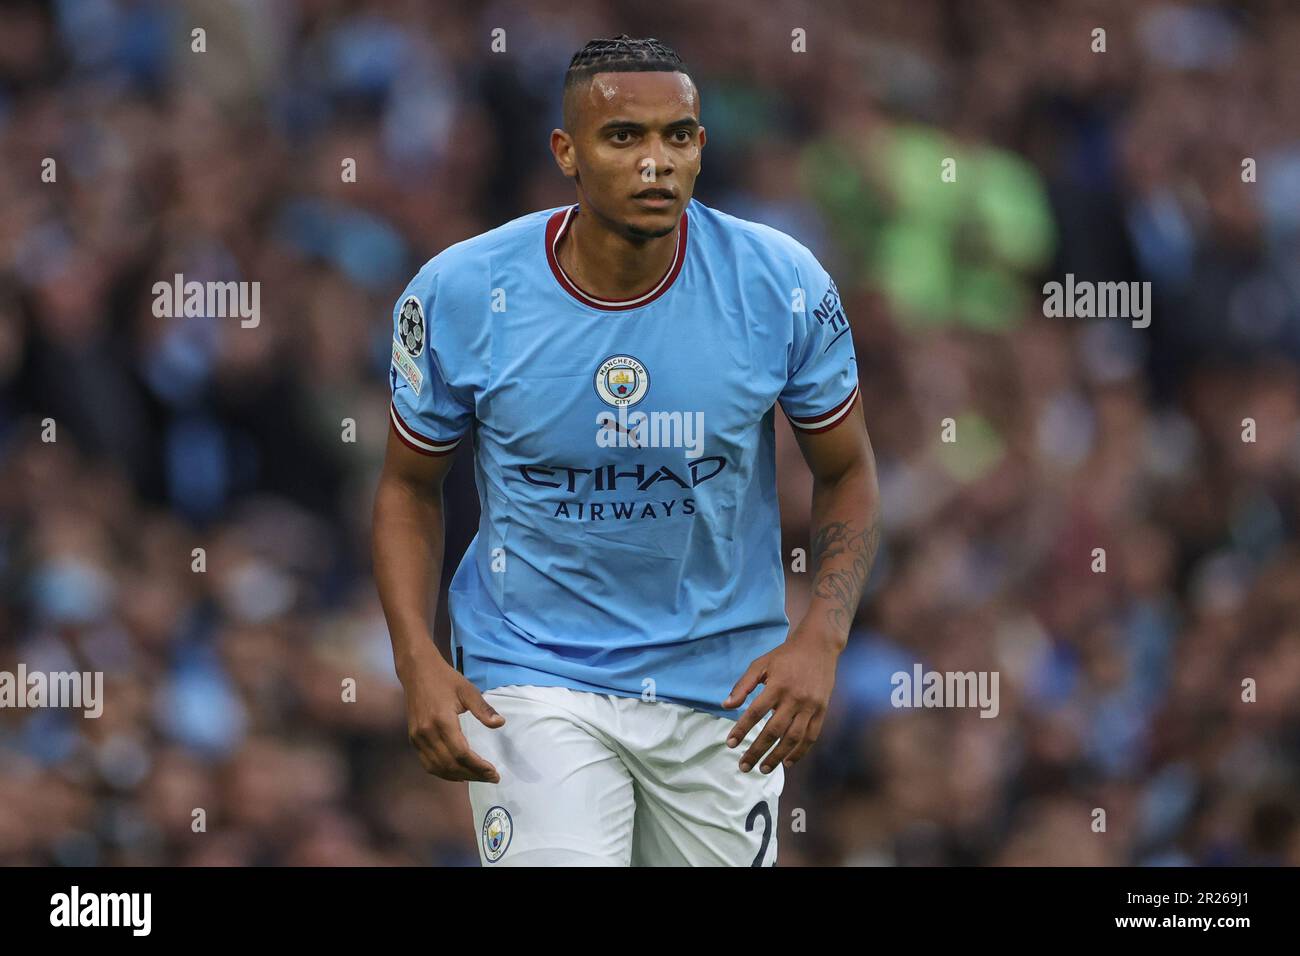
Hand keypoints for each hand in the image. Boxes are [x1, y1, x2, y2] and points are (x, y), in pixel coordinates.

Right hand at [398, 647, 504, 781]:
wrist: (417, 671)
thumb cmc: (445, 679)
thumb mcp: (468, 690)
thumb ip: (483, 709)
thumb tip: (500, 724)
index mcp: (442, 721)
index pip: (462, 753)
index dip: (478, 767)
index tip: (494, 773)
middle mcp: (427, 733)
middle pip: (451, 765)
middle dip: (473, 775)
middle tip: (491, 778)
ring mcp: (417, 738)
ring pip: (438, 768)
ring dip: (459, 777)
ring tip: (477, 777)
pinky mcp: (413, 739)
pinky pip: (427, 763)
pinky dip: (443, 773)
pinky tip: (457, 774)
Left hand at [721, 624, 840, 773]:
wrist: (818, 647)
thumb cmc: (785, 656)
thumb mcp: (761, 664)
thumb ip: (743, 685)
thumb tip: (726, 705)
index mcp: (777, 685)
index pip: (755, 712)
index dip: (741, 729)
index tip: (730, 744)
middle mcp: (794, 698)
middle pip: (773, 731)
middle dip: (757, 751)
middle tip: (743, 767)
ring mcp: (810, 706)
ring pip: (793, 738)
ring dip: (777, 756)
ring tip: (762, 769)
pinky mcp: (821, 711)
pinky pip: (811, 736)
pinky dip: (800, 752)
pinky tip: (787, 762)